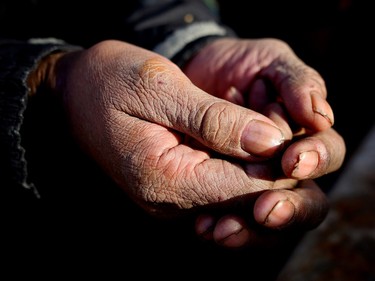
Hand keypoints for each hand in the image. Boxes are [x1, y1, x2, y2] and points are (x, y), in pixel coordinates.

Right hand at [52, 40, 290, 217]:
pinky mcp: (175, 186)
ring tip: (274, 136)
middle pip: (244, 201)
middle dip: (277, 173)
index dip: (279, 166)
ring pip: (236, 196)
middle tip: (294, 138)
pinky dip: (241, 167)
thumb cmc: (109, 83)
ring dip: (262, 170)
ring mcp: (173, 197)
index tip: (302, 139)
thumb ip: (214, 119)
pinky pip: (220, 186)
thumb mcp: (158, 88)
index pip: (243, 187)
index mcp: (166, 180)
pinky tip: (248, 144)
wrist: (72, 94)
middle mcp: (171, 201)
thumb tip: (269, 140)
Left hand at [184, 37, 345, 246]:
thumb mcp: (270, 62)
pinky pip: (232, 220)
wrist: (197, 72)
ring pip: (271, 220)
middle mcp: (286, 165)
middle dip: (292, 208)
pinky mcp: (226, 194)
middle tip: (267, 211)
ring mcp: (257, 184)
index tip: (291, 161)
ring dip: (254, 230)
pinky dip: (222, 226)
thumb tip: (321, 116)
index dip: (314, 159)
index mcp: (306, 133)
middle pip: (309, 201)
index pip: (325, 153)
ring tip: (225, 230)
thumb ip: (296, 82)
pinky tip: (203, 228)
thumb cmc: (239, 65)